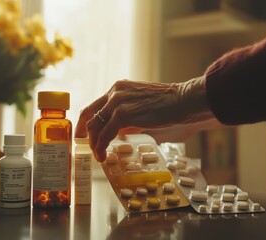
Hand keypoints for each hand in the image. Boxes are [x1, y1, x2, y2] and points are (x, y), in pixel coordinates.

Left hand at [74, 76, 210, 160]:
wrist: (182, 100)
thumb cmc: (167, 105)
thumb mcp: (140, 106)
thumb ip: (127, 116)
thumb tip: (117, 131)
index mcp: (117, 88)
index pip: (93, 106)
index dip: (85, 122)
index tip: (83, 135)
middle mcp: (114, 92)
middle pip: (89, 115)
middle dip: (83, 134)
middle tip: (85, 147)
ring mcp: (117, 102)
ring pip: (95, 126)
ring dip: (94, 143)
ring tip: (98, 155)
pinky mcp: (123, 114)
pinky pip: (105, 134)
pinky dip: (101, 146)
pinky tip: (103, 155)